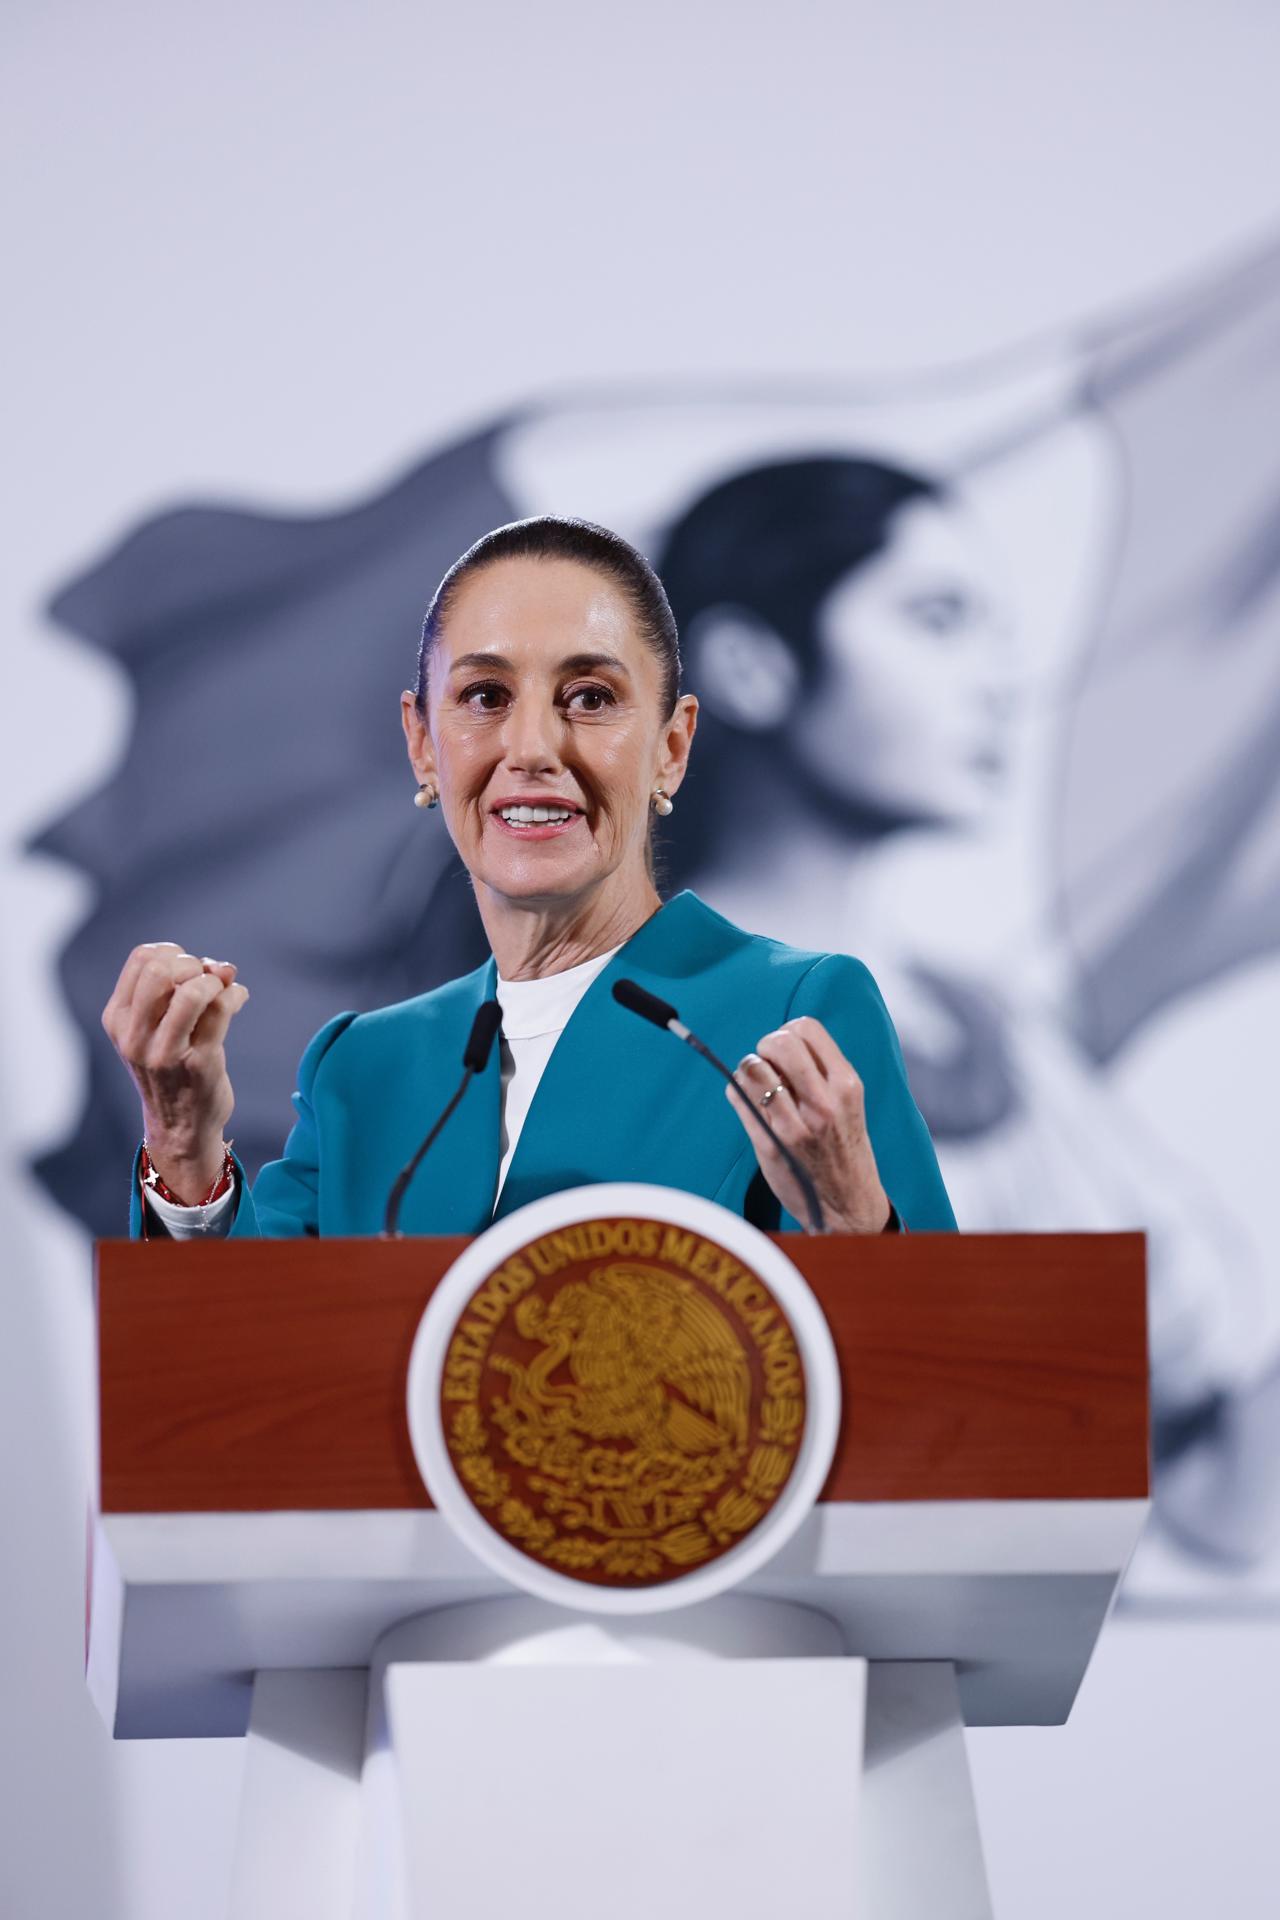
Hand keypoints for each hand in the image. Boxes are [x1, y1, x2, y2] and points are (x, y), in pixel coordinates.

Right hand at [102, 943, 248, 1201]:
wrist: (180, 1128)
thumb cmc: (171, 1069)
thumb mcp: (155, 1030)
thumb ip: (179, 991)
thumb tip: (219, 965)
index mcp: (118, 1020)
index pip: (142, 960)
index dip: (173, 952)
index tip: (188, 969)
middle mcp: (135, 1036)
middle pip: (160, 969)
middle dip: (192, 963)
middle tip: (205, 980)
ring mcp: (166, 1052)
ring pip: (192, 991)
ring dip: (216, 981)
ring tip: (223, 991)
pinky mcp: (200, 1064)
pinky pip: (222, 1010)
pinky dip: (235, 995)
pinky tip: (238, 1000)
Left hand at [725, 1015, 889, 1233]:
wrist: (849, 1204)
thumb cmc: (845, 1148)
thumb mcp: (848, 1102)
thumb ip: (820, 1072)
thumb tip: (777, 1045)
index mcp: (846, 1084)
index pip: (806, 1028)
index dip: (788, 1033)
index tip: (787, 1053)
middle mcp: (823, 1102)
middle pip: (778, 1042)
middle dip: (765, 1047)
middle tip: (768, 1066)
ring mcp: (795, 1124)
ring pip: (752, 1068)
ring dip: (748, 1070)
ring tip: (758, 1086)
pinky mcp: (770, 1144)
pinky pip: (738, 1097)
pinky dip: (738, 1091)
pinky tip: (751, 1104)